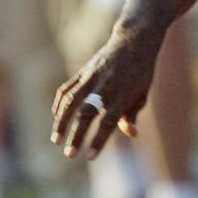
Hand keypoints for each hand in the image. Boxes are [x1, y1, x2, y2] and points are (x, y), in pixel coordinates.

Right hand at [52, 23, 164, 159]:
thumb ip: (132, 113)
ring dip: (61, 122)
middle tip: (69, 155)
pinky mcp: (83, 71)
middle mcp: (105, 87)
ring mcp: (91, 77)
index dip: (99, 140)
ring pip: (71, 102)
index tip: (90, 157)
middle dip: (76, 136)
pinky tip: (56, 117)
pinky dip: (59, 104)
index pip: (108, 122)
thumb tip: (130, 133)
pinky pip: (66, 89)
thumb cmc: (141, 71)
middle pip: (86, 114)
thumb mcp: (142, 93)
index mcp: (122, 95)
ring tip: (55, 140)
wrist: (133, 41)